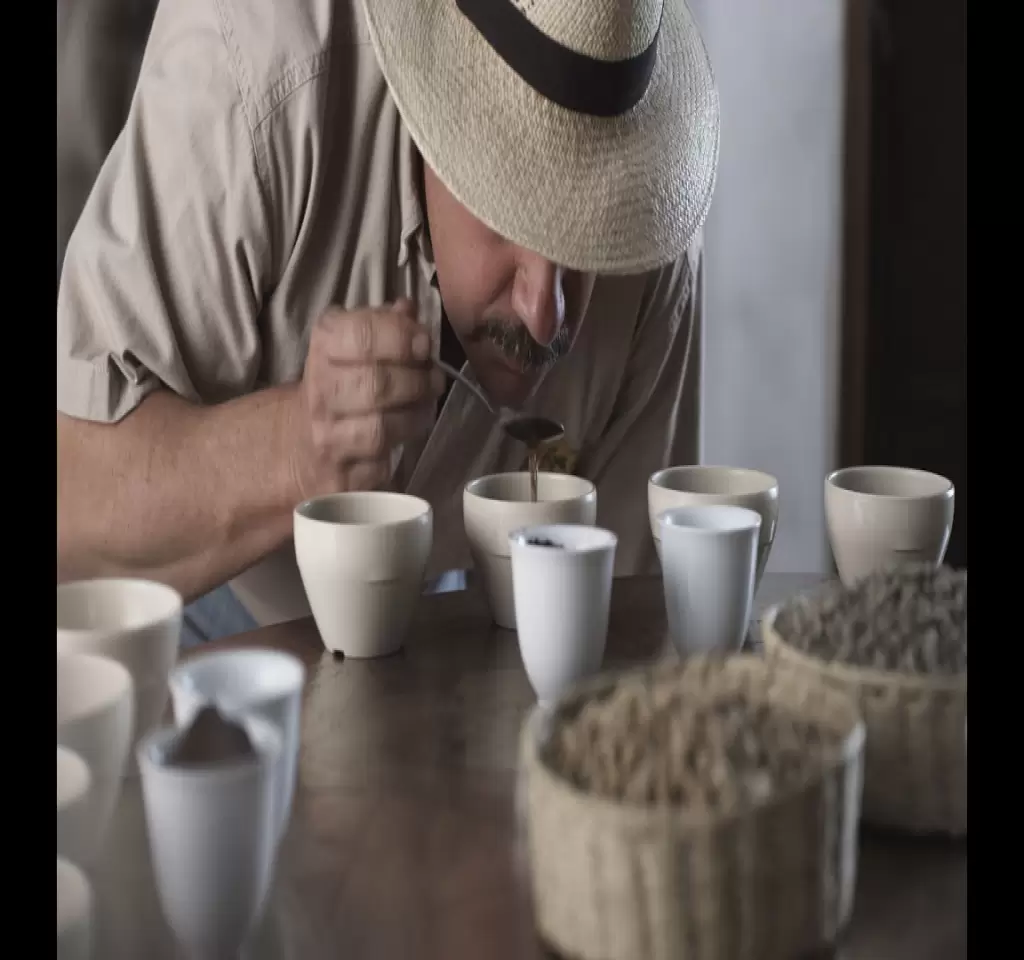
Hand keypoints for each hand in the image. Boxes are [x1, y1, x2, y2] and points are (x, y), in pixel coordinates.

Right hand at [289, 299, 443, 497]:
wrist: (297, 444)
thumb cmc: (339, 386)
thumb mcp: (351, 346)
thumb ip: (383, 325)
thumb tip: (409, 308)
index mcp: (323, 347)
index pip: (362, 334)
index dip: (401, 337)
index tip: (424, 343)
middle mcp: (319, 392)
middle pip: (377, 384)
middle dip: (417, 380)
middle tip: (434, 380)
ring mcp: (326, 438)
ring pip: (381, 428)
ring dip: (416, 415)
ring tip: (425, 406)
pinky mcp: (338, 478)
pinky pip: (382, 465)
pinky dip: (402, 447)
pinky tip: (407, 435)